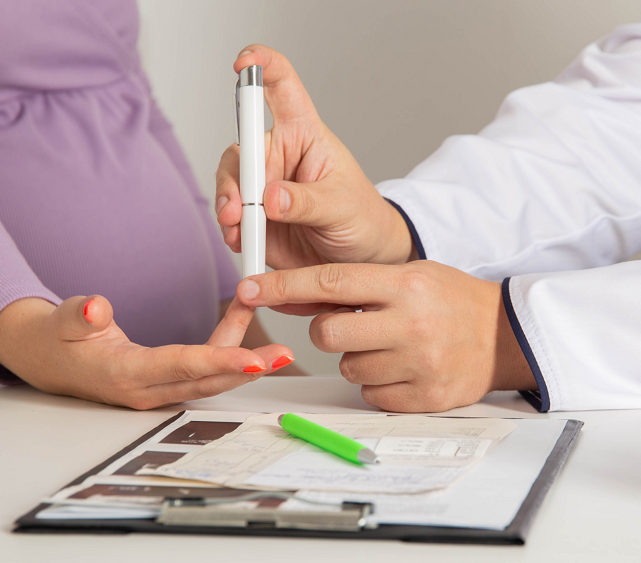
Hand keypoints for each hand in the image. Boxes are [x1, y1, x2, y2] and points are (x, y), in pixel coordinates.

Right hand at [0, 295, 293, 409]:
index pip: (179, 367)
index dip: (218, 362)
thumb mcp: (61, 321)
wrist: (47, 359)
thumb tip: (96, 307)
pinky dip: (224, 348)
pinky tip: (240, 322)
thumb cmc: (56, 338)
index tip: (253, 360)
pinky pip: (200, 367)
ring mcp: (156, 389)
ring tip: (277, 343)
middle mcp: (145, 389)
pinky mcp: (163, 382)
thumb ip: (80, 315)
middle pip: (205, 380)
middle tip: (284, 356)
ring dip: (243, 361)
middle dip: (248, 370)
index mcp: (123, 374)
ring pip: (207, 376)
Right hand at [216, 44, 416, 268]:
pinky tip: (240, 240)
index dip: (262, 66)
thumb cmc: (360, 217)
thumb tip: (270, 199)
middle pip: (243, 149)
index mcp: (304, 134)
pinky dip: (230, 229)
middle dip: (234, 178)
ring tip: (237, 229)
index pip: (281, 88)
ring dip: (227, 205)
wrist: (360, 259)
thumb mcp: (342, 206)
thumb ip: (307, 202)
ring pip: (229, 183)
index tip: (244, 63)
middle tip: (238, 208)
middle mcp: (277, 155)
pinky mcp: (254, 218)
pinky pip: (230, 217)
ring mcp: (262, 187)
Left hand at [235, 262, 534, 411]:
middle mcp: (410, 323)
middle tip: (349, 324)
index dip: (282, 286)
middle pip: (327, 332)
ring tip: (386, 345)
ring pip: (346, 367)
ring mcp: (419, 363)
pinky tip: (399, 367)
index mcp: (404, 285)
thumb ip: (359, 284)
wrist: (503, 334)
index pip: (329, 282)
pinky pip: (369, 394)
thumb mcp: (409, 275)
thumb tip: (296, 295)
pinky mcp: (425, 397)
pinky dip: (375, 382)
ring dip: (355, 357)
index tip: (248, 288)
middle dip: (326, 329)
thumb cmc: (448, 300)